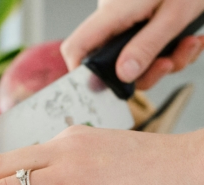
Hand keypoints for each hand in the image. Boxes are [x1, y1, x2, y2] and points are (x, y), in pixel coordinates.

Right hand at [61, 0, 203, 89]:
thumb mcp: (174, 14)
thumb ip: (147, 46)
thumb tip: (124, 75)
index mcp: (112, 14)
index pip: (76, 47)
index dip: (79, 73)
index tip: (100, 89)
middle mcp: (114, 20)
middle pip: (111, 64)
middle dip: (146, 72)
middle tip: (169, 63)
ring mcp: (127, 23)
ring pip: (135, 61)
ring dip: (166, 61)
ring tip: (189, 44)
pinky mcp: (142, 24)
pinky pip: (148, 50)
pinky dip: (172, 51)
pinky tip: (190, 39)